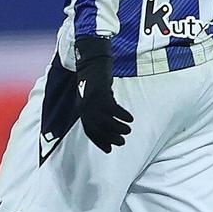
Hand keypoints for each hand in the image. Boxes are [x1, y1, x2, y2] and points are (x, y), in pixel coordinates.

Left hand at [73, 36, 133, 151]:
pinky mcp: (100, 92)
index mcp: (82, 109)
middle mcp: (85, 107)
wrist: (91, 61)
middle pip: (97, 127)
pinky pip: (111, 108)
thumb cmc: (94, 79)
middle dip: (109, 137)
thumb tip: (109, 121)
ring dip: (116, 127)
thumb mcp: (93, 96)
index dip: (100, 141)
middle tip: (122, 142)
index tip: (109, 149)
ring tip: (128, 130)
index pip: (90, 130)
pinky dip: (121, 114)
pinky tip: (130, 118)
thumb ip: (98, 108)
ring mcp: (91, 100)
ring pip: (104, 120)